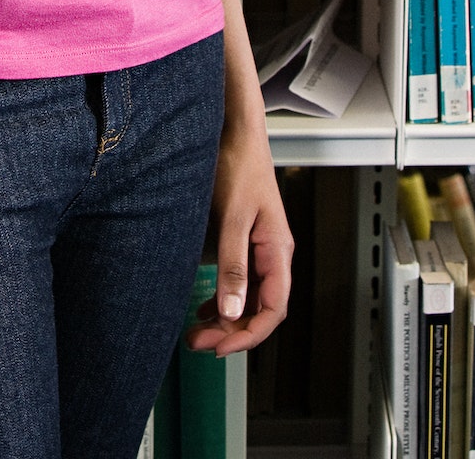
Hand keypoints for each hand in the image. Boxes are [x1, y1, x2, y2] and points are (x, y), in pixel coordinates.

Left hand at [187, 113, 292, 356]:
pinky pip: (238, 279)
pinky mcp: (242, 237)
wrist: (233, 128)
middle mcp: (271, 252)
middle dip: (231, 331)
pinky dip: (222, 297)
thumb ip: (233, 264)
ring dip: (225, 317)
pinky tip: (204, 305)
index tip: (220, 346)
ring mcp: (257, 246)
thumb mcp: (232, 217)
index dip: (249, 334)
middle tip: (199, 342)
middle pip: (259, 308)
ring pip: (247, 296)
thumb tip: (231, 309)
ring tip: (197, 330)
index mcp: (277, 250)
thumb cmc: (239, 163)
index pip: (273, 309)